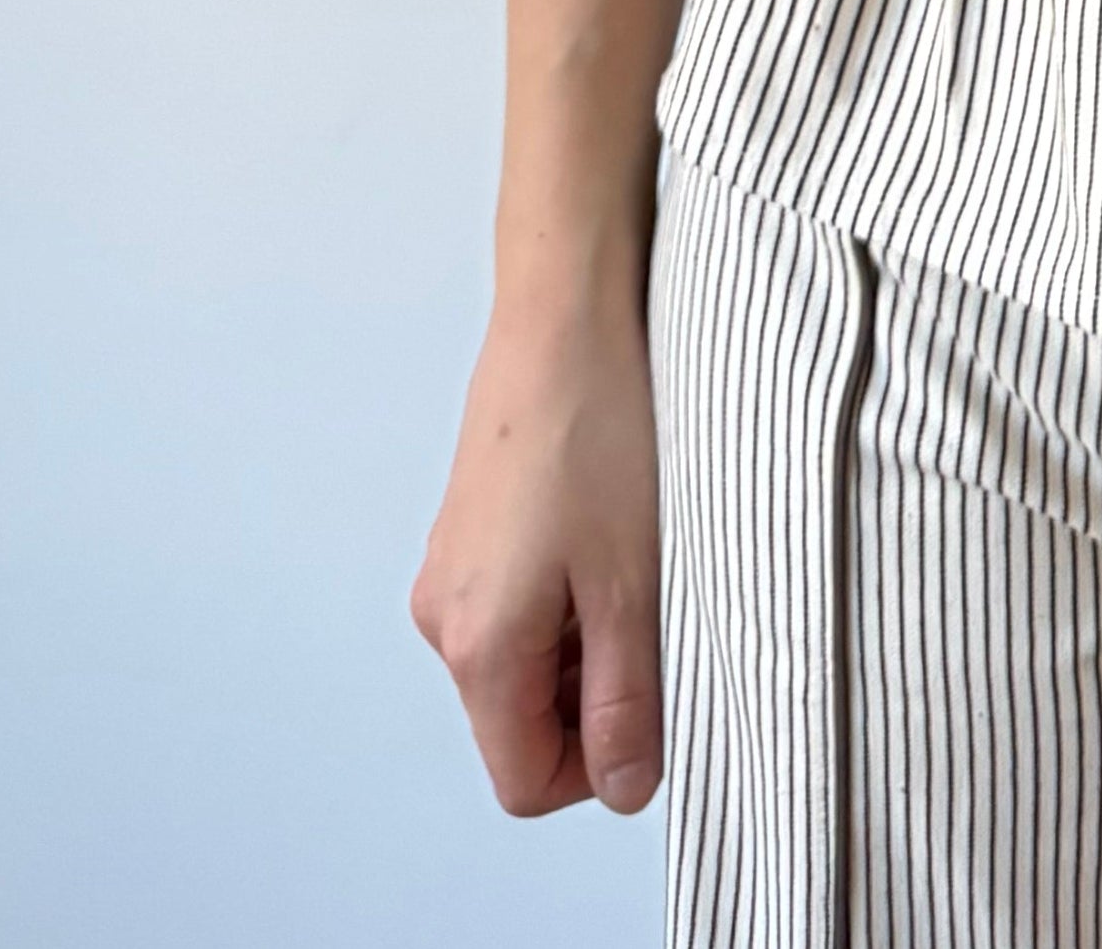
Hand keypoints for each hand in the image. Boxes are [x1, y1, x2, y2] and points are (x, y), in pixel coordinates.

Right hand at [410, 279, 665, 816]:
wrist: (566, 311)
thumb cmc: (602, 430)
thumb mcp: (634, 582)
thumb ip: (629, 700)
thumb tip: (626, 791)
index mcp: (475, 647)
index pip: (527, 781)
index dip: (601, 764)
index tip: (658, 698)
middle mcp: (443, 617)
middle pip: (524, 721)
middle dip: (598, 692)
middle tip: (658, 611)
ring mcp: (451, 567)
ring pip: (528, 658)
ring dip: (591, 635)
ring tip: (638, 554)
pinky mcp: (470, 527)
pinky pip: (521, 601)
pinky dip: (573, 588)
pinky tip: (612, 523)